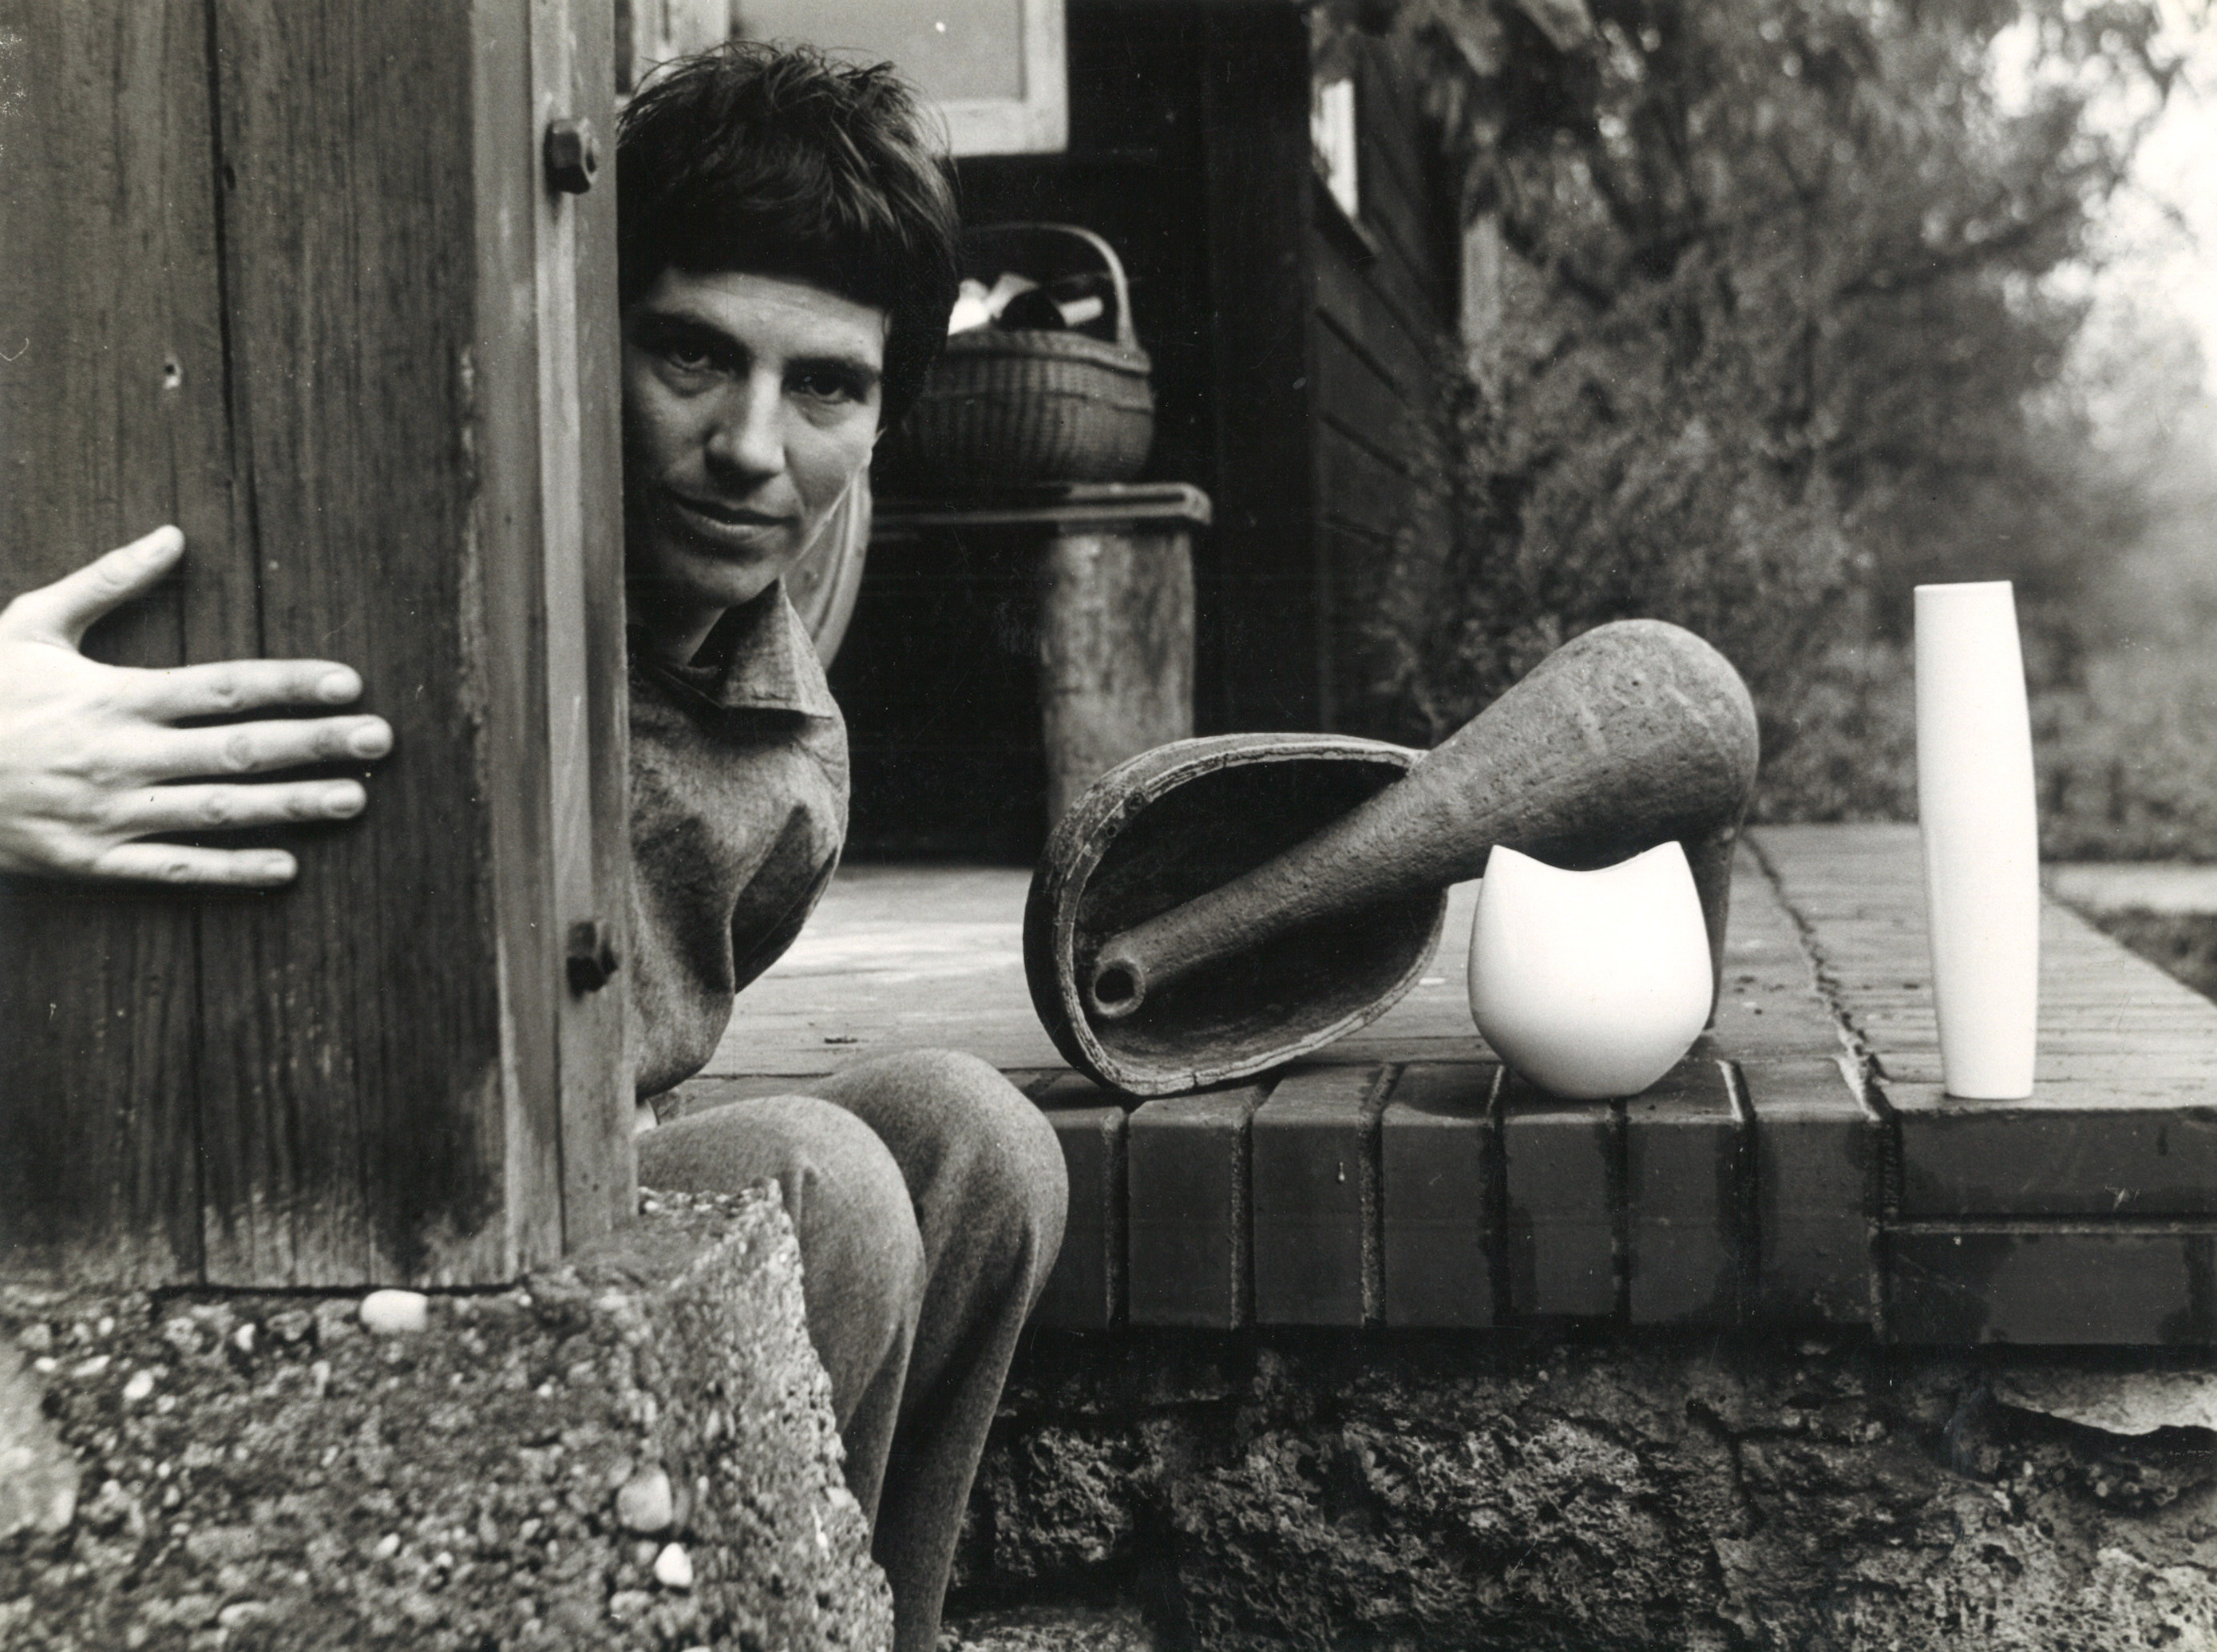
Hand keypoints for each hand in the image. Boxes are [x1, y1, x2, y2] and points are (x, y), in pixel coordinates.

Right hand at [0, 525, 392, 885]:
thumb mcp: (31, 624)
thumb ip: (106, 581)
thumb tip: (172, 536)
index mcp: (113, 696)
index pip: (222, 685)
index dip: (290, 684)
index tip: (349, 683)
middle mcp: (119, 755)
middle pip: (237, 749)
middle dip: (314, 744)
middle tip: (381, 741)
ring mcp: (106, 813)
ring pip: (218, 811)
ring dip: (292, 806)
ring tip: (356, 800)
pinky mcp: (91, 861)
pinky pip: (172, 868)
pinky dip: (230, 871)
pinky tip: (287, 869)